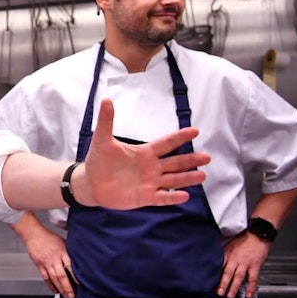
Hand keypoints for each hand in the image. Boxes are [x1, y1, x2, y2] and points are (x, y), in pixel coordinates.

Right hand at [23, 229, 74, 297]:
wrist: (33, 234)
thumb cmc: (48, 237)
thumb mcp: (63, 241)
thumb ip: (69, 252)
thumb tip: (78, 262)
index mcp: (62, 251)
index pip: (70, 266)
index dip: (75, 276)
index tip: (80, 284)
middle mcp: (54, 258)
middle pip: (61, 275)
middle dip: (67, 287)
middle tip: (72, 295)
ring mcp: (46, 262)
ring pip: (53, 278)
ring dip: (60, 288)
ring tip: (66, 296)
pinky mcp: (39, 265)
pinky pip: (45, 278)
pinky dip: (50, 285)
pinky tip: (55, 290)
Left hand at [79, 99, 209, 208]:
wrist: (90, 182)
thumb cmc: (99, 160)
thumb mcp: (102, 139)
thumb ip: (106, 121)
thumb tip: (106, 99)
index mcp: (145, 152)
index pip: (166, 143)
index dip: (179, 137)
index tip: (195, 131)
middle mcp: (151, 167)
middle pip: (175, 163)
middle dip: (190, 160)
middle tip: (207, 157)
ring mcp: (150, 183)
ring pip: (173, 180)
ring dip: (187, 178)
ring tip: (202, 175)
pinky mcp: (144, 197)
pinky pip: (161, 198)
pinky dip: (172, 197)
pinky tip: (184, 195)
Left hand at [218, 231, 270, 297]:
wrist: (257, 233)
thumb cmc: (243, 239)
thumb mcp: (228, 245)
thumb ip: (223, 254)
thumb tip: (213, 261)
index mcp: (227, 254)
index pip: (218, 266)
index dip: (214, 274)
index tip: (208, 282)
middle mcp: (235, 259)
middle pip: (227, 273)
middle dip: (222, 284)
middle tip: (218, 293)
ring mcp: (245, 263)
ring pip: (238, 277)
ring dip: (234, 287)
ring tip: (230, 296)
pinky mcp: (255, 266)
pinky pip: (253, 278)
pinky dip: (251, 287)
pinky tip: (249, 295)